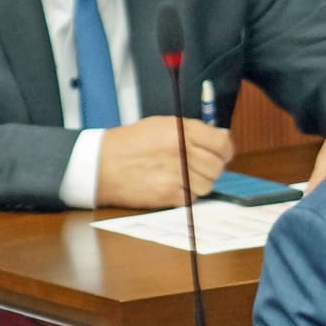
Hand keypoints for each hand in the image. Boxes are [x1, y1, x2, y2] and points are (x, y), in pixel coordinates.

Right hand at [96, 116, 235, 207]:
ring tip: (180, 176)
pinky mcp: (167, 194)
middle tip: (197, 167)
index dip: (226, 150)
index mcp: (181, 130)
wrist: (99, 164)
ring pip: (207, 185)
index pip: (222, 143)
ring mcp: (175, 174)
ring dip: (198, 183)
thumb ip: (192, 131)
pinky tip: (169, 186)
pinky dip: (184, 195)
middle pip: (217, 167)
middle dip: (211, 169)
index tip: (223, 154)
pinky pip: (191, 199)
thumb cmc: (129, 144)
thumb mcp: (160, 126)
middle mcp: (180, 150)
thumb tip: (222, 138)